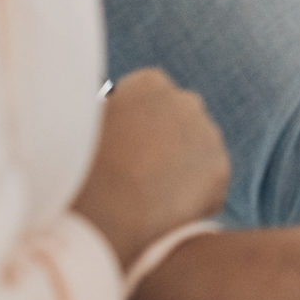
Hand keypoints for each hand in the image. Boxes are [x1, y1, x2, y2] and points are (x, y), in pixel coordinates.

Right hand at [73, 69, 229, 269]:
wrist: (104, 216)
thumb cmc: (79, 170)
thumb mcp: (80, 127)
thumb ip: (104, 114)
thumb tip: (108, 118)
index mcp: (148, 84)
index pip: (151, 92)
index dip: (137, 120)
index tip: (126, 141)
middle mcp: (186, 101)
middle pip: (179, 119)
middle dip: (164, 141)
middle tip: (139, 173)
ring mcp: (208, 134)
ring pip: (198, 151)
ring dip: (180, 168)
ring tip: (149, 199)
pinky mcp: (220, 171)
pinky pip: (209, 184)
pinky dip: (194, 199)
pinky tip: (166, 215)